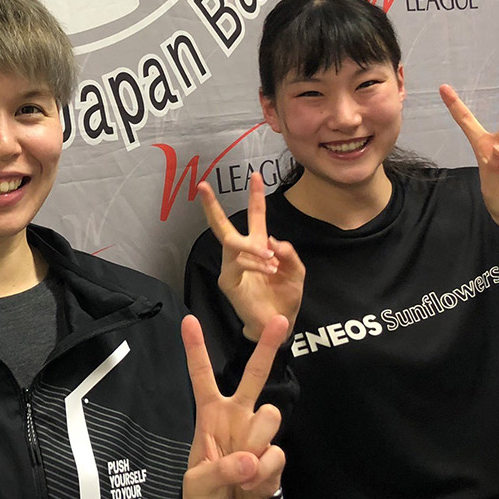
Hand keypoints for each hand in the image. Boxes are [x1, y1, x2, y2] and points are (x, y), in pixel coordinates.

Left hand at [181, 314, 286, 498]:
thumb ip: (222, 470)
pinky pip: (277, 455)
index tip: (188, 320)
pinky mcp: (274, 455)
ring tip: (242, 471)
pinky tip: (251, 486)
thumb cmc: (202, 492)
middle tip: (278, 320)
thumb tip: (251, 461)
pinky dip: (264, 474)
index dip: (195, 349)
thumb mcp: (198, 483)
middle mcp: (238, 415)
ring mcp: (259, 433)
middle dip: (267, 347)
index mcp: (211, 413)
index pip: (202, 375)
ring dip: (258, 442)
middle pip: (255, 375)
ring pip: (270, 416)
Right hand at [198, 171, 304, 339]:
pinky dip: (254, 264)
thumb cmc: (285, 297)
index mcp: (258, 245)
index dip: (255, 195)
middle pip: (221, 225)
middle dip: (211, 205)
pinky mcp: (228, 281)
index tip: (255, 174)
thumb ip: (288, 253)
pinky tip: (268, 270)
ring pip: (233, 243)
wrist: (279, 324)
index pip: (256, 215)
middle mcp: (241, 253)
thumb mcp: (296, 271)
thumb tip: (270, 240)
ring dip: (253, 249)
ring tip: (271, 261)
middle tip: (201, 185)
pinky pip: (237, 263)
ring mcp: (231, 266)